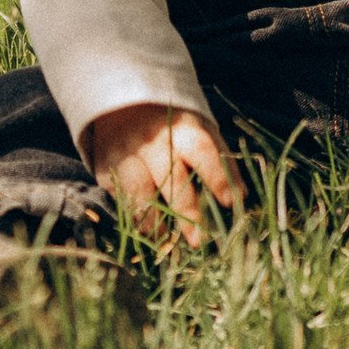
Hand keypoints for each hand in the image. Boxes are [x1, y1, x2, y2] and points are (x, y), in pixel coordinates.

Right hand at [83, 102, 239, 246]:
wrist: (122, 106)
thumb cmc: (173, 127)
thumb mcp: (199, 131)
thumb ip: (220, 160)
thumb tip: (242, 197)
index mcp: (182, 128)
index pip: (203, 152)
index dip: (218, 177)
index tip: (231, 203)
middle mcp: (153, 141)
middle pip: (171, 178)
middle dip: (187, 212)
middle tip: (200, 241)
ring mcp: (127, 154)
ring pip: (138, 193)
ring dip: (154, 222)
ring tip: (167, 242)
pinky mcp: (106, 168)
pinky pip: (120, 199)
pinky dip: (134, 219)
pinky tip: (146, 233)